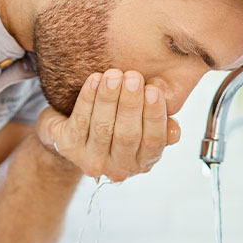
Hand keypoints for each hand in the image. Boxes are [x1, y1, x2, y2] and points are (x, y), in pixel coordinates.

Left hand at [36, 69, 180, 181]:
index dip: (154, 116)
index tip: (153, 90)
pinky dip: (87, 99)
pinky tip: (94, 80)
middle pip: (127, 136)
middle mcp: (118, 168)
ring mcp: (91, 160)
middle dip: (130, 104)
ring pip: (102, 127)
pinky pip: (79, 121)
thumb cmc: (116, 121)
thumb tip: (174, 130)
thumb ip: (160, 124)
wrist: (72, 127)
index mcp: (142, 162)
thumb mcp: (142, 123)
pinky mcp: (67, 147)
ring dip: (108, 99)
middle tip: (133, 77)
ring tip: (113, 75)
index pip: (153, 142)